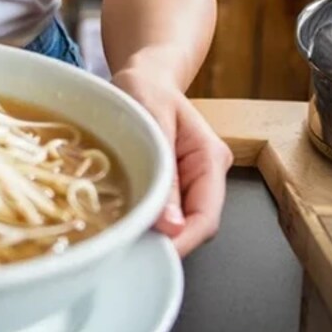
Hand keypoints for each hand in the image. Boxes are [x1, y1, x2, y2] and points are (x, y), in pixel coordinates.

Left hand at [111, 65, 232, 256]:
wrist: (143, 76)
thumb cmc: (146, 87)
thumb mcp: (151, 117)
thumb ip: (164, 167)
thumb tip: (171, 227)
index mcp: (210, 159)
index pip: (207, 217)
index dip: (183, 241)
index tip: (153, 255)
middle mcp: (206, 176)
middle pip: (193, 225)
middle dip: (164, 241)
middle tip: (125, 248)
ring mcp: (189, 183)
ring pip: (177, 223)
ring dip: (152, 231)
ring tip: (120, 234)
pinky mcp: (171, 186)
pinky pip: (161, 211)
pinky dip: (143, 218)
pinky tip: (122, 218)